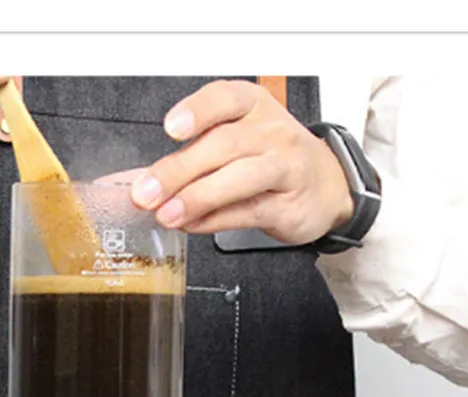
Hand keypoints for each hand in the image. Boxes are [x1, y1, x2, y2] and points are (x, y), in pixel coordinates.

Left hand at [128, 79, 353, 241]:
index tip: (172, 128)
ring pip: (238, 178)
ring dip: (197, 197)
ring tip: (166, 214)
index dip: (197, 112)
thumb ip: (191, 155)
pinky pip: (248, 211)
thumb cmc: (271, 159)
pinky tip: (191, 225)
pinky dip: (215, 220)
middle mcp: (270, 131)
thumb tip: (140, 180)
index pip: (224, 99)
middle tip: (146, 192)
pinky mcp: (287, 204)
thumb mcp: (237, 140)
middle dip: (179, 169)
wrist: (327, 186)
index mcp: (252, 106)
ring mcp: (283, 167)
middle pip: (223, 145)